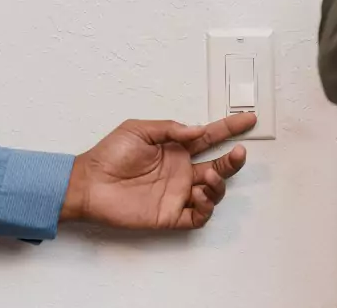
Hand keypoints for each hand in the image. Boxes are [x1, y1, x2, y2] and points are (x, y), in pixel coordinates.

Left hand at [60, 113, 254, 228]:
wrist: (88, 183)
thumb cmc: (109, 155)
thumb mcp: (138, 129)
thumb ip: (169, 129)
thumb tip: (197, 130)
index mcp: (175, 149)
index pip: (209, 137)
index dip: (229, 128)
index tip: (247, 120)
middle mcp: (181, 171)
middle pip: (219, 165)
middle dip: (233, 160)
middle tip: (239, 153)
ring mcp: (177, 193)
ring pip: (213, 192)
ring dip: (218, 184)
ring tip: (208, 176)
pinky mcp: (170, 215)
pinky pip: (198, 216)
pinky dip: (206, 207)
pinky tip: (199, 194)